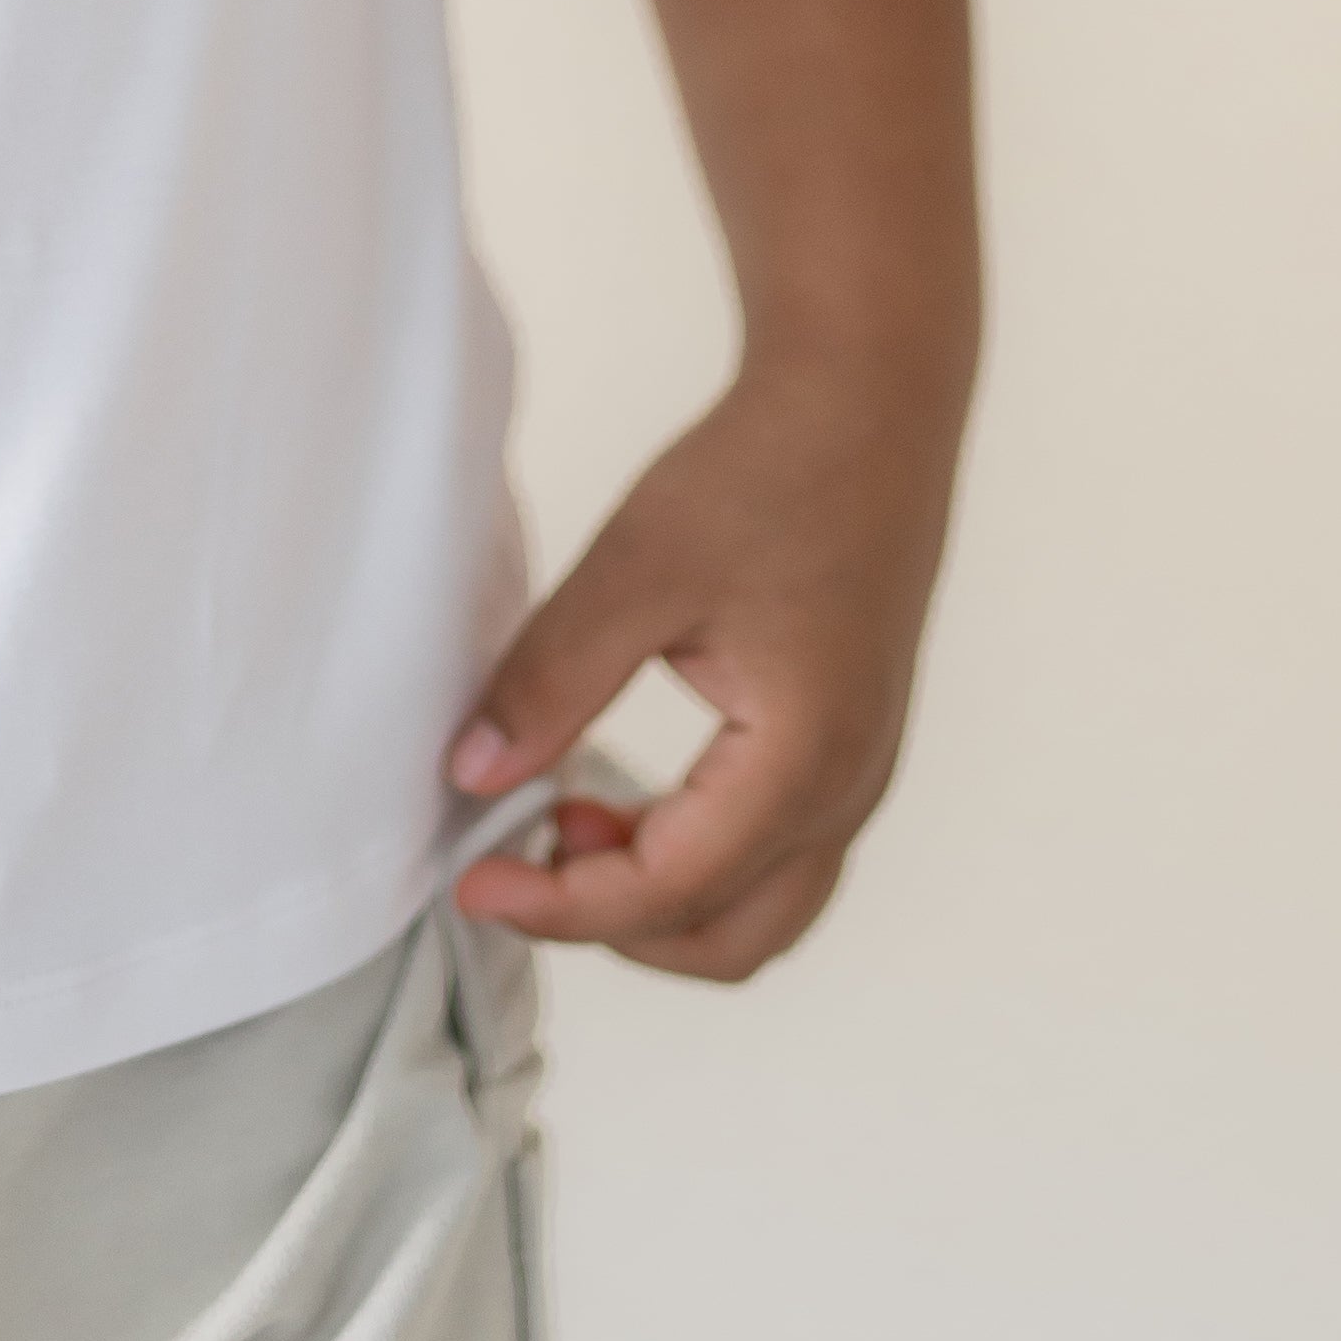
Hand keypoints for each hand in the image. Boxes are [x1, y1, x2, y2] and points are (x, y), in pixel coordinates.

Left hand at [443, 356, 961, 981]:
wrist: (870, 399)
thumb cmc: (766, 470)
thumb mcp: (638, 569)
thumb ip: (552, 679)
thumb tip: (473, 776)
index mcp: (801, 763)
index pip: (667, 891)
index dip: (559, 904)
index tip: (471, 881)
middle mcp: (848, 791)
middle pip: (726, 940)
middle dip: (611, 924)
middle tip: (517, 862)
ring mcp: (860, 774)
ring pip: (758, 910)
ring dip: (658, 898)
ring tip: (567, 819)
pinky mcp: (850, 745)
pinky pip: (775, 857)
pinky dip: (695, 860)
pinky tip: (624, 795)